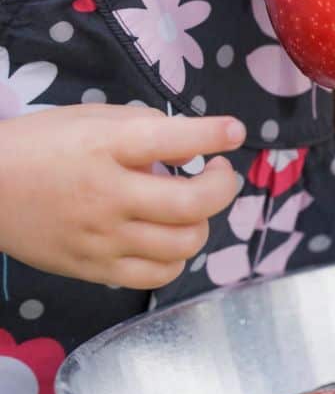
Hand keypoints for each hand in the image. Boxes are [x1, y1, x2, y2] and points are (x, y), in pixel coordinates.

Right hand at [0, 104, 245, 288]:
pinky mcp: (95, 269)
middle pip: (192, 204)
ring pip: (184, 245)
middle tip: (218, 172)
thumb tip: (186, 145)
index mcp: (106, 146)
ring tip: (193, 204)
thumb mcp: (90, 118)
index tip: (234, 132)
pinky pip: (157, 275)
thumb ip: (142, 127)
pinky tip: (170, 235)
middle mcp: (109, 195)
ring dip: (203, 221)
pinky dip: (177, 256)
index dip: (213, 136)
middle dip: (223, 186)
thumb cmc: (41, 145)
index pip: (174, 141)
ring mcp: (103, 238)